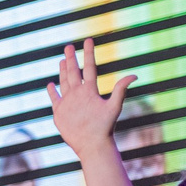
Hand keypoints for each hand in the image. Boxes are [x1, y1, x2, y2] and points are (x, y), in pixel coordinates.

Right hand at [46, 38, 133, 153]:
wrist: (92, 145)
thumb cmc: (104, 128)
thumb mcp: (113, 106)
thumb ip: (121, 90)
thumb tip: (134, 75)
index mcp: (90, 91)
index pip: (89, 68)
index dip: (89, 54)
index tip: (89, 40)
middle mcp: (79, 94)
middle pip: (74, 72)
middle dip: (71, 59)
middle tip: (69, 46)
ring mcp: (69, 102)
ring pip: (65, 83)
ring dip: (63, 71)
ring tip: (62, 61)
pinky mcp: (60, 112)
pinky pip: (54, 99)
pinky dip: (52, 92)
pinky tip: (51, 85)